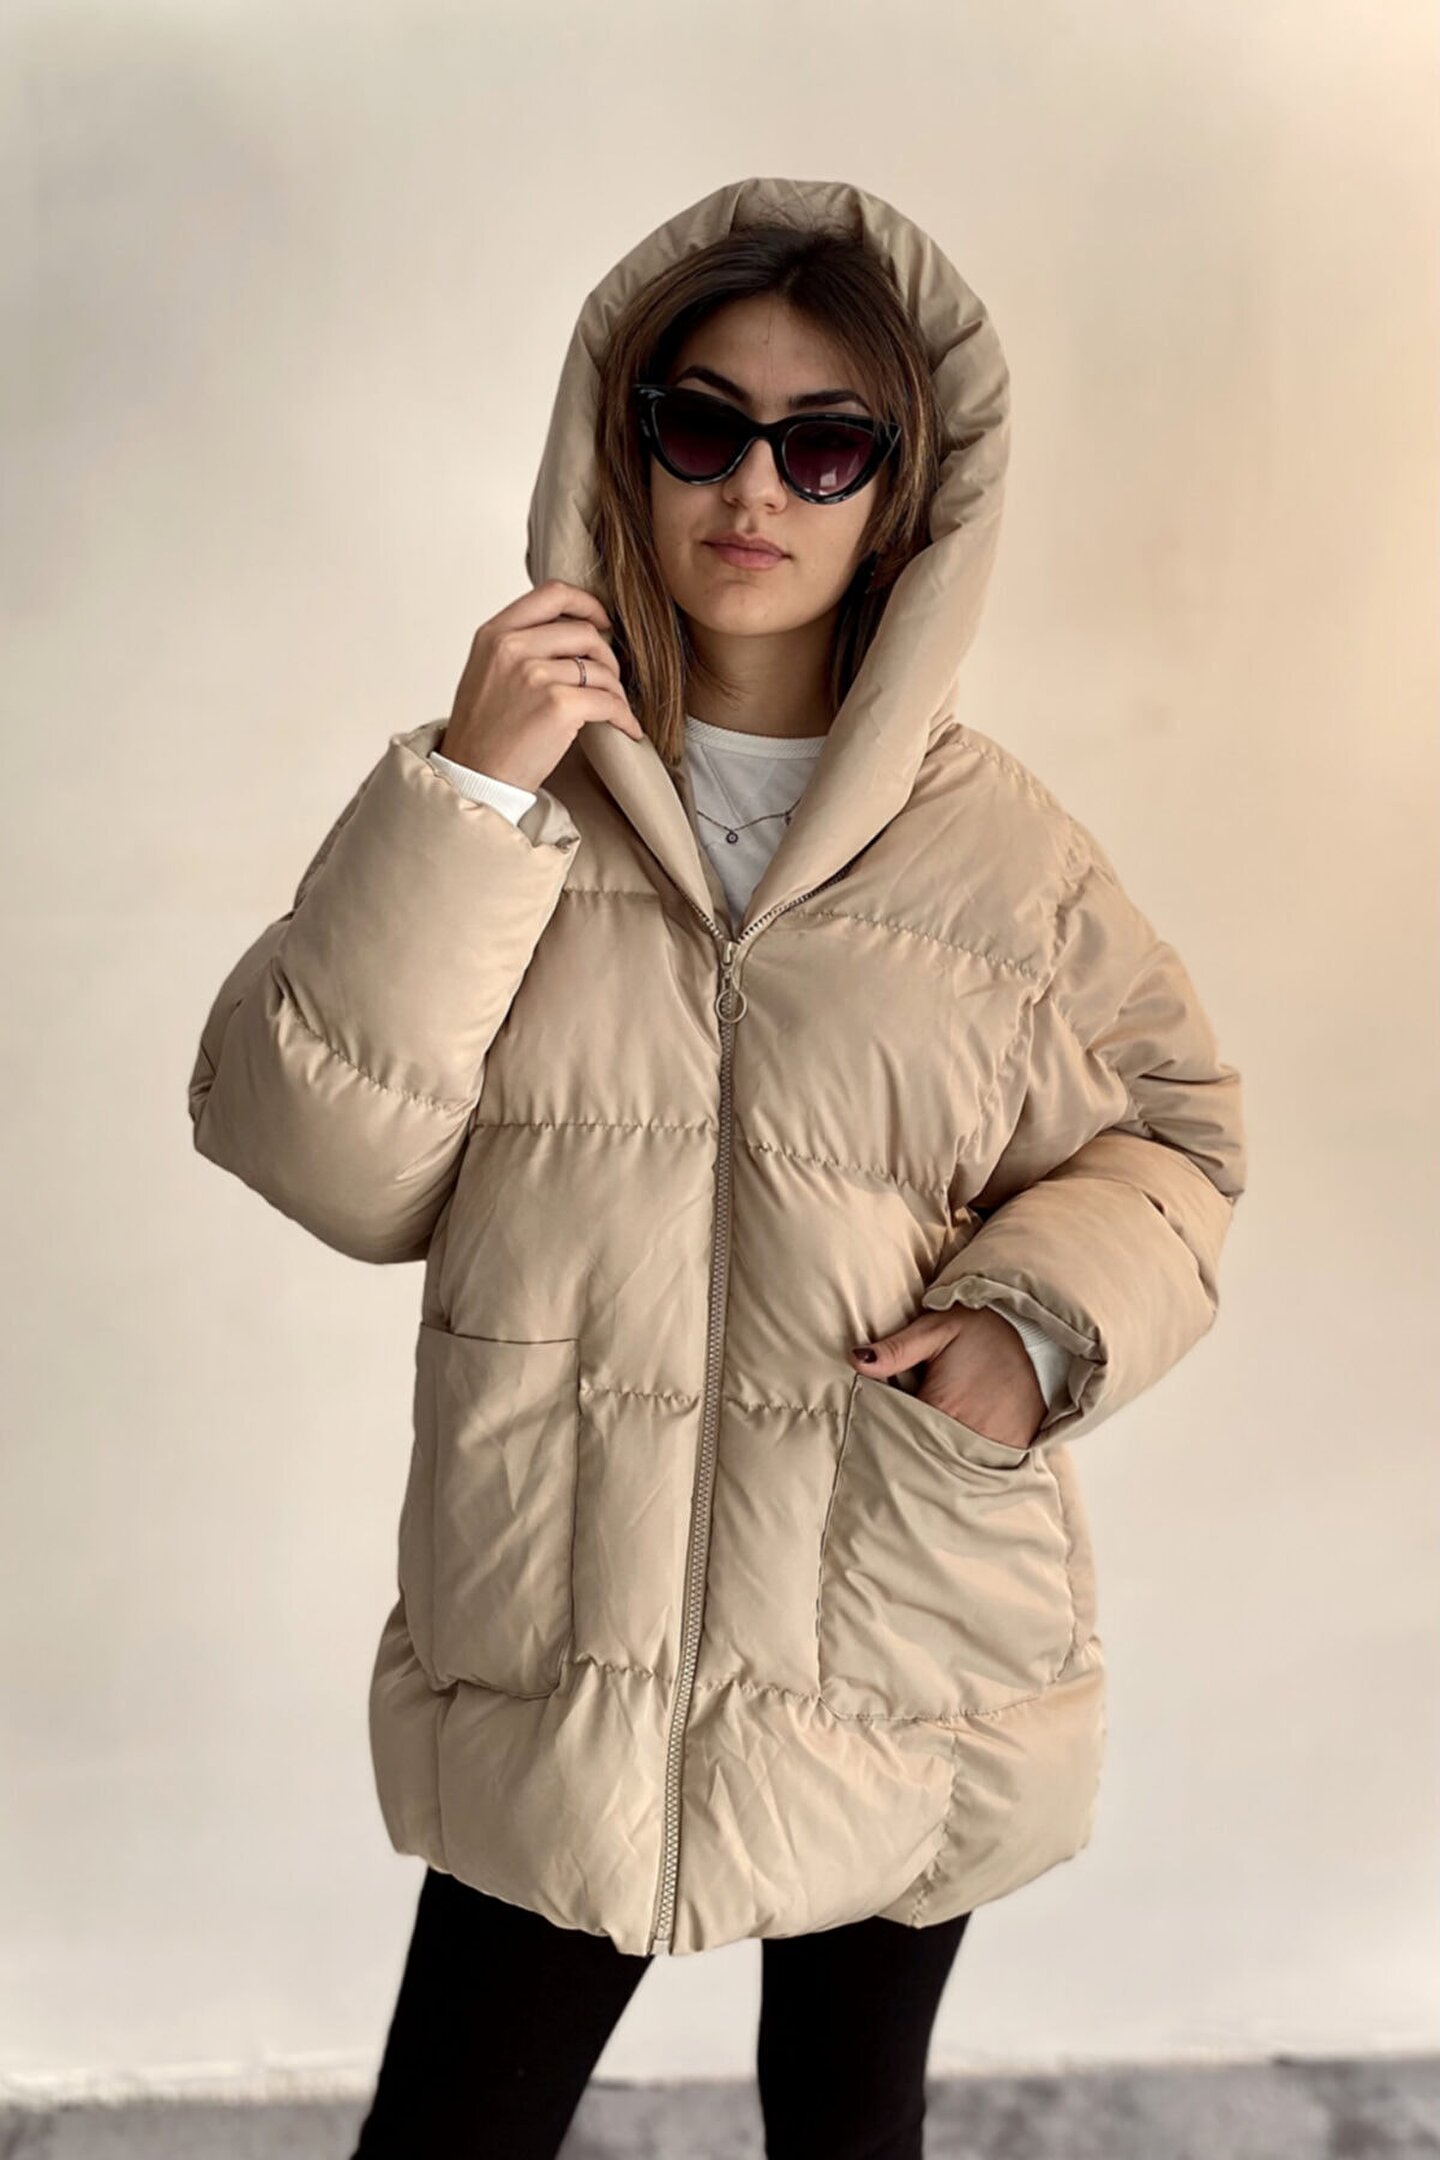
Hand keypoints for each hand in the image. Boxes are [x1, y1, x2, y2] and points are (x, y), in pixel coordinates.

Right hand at [438, 579, 643, 790]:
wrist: (474, 778)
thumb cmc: (483, 732)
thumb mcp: (487, 670)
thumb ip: (519, 644)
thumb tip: (570, 629)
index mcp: (495, 634)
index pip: (552, 593)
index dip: (587, 602)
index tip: (601, 620)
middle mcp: (513, 648)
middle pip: (584, 631)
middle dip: (606, 656)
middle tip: (608, 679)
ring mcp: (535, 675)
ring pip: (601, 668)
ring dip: (615, 690)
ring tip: (613, 707)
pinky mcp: (558, 706)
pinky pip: (609, 701)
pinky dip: (624, 716)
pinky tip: (627, 727)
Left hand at [848, 1305, 1044, 1452]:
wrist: (1039, 1332)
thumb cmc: (982, 1328)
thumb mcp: (935, 1329)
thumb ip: (896, 1349)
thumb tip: (855, 1360)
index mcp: (942, 1406)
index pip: (900, 1434)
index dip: (885, 1435)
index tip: (872, 1438)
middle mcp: (968, 1433)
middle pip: (924, 1455)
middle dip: (908, 1452)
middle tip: (891, 1455)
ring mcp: (993, 1446)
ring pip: (952, 1466)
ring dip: (937, 1461)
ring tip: (921, 1457)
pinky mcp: (1014, 1450)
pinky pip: (982, 1467)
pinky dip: (967, 1464)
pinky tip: (954, 1454)